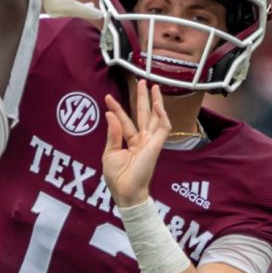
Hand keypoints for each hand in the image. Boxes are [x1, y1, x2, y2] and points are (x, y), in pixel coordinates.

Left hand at [101, 78, 170, 208]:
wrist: (125, 190)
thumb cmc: (117, 177)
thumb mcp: (110, 152)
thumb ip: (113, 133)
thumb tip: (110, 114)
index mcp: (130, 142)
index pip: (124, 121)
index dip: (117, 109)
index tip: (108, 97)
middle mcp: (142, 140)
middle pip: (143, 114)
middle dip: (142, 98)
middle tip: (141, 82)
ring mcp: (150, 141)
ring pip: (155, 117)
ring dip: (155, 101)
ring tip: (152, 85)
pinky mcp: (157, 145)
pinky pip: (163, 127)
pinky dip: (162, 114)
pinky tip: (157, 103)